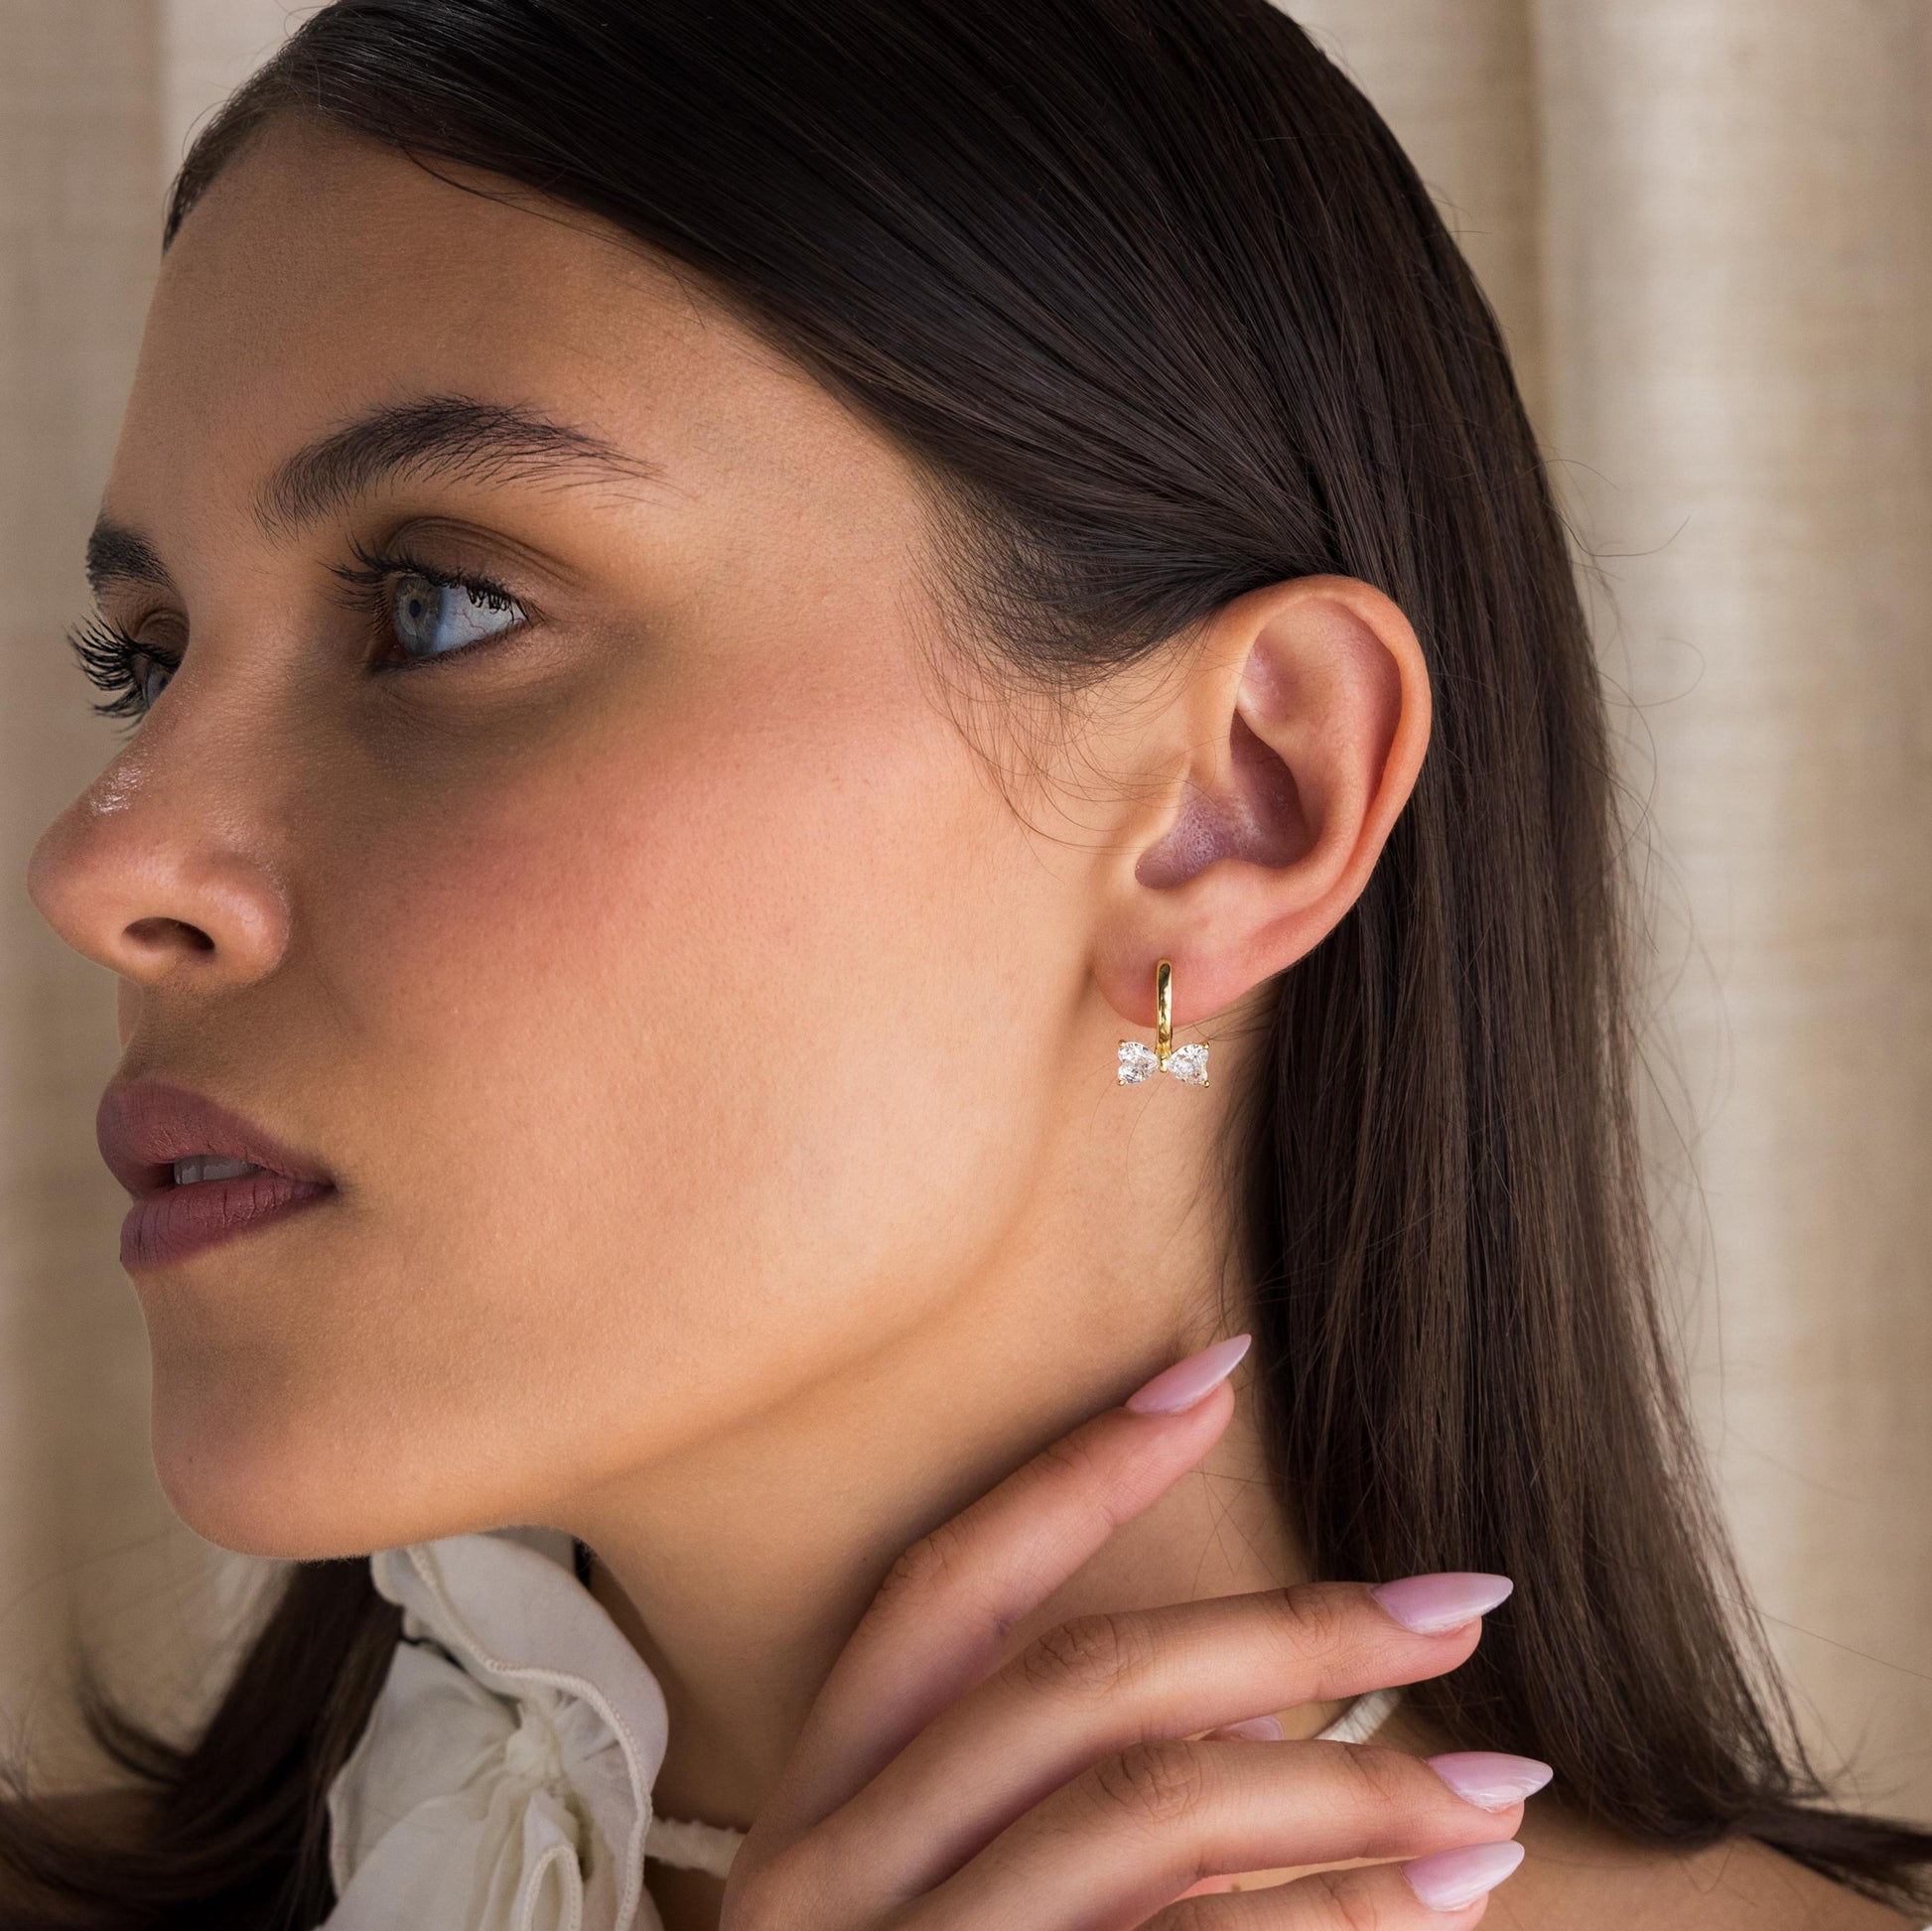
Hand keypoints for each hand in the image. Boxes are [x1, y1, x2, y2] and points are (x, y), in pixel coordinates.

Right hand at [720, 1338, 1544, 1928]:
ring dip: (1348, 1794)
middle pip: (1074, 1691)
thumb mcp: (942, 1902)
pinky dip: (1326, 1926)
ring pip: (1145, 1823)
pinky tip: (1434, 1912)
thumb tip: (1299, 1706)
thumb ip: (1063, 1799)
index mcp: (821, 1803)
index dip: (1079, 1467)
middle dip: (1284, 1631)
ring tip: (1494, 1795)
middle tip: (1457, 1603)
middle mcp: (833, 1879)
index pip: (948, 1586)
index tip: (1219, 1366)